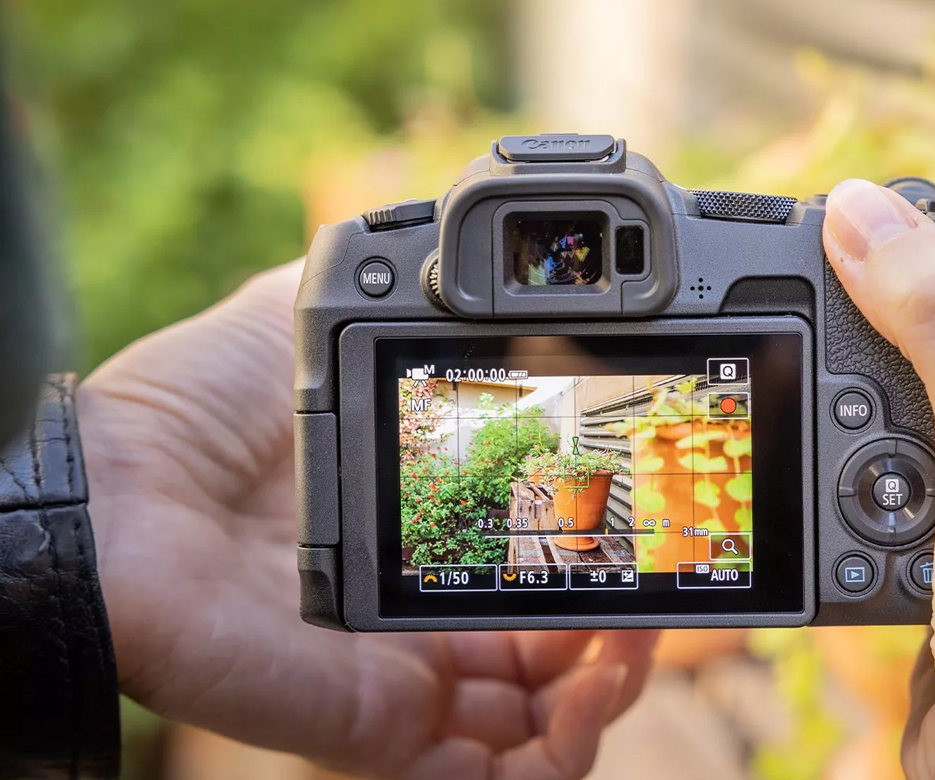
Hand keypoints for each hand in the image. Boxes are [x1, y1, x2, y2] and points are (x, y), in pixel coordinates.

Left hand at [77, 261, 658, 779]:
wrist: (126, 489)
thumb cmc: (203, 407)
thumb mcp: (317, 320)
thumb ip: (389, 290)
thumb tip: (446, 245)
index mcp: (423, 532)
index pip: (536, 573)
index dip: (600, 559)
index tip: (642, 529)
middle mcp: (427, 615)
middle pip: (557, 657)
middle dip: (624, 633)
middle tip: (657, 593)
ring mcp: (410, 680)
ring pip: (545, 725)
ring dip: (613, 691)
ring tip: (632, 645)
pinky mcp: (385, 729)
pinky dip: (561, 758)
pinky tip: (592, 697)